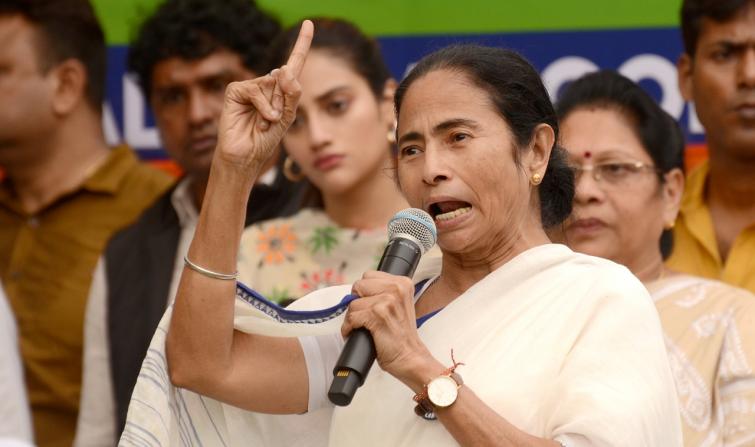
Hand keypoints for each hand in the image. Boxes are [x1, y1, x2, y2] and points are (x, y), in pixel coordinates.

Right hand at [214, 20, 312, 175]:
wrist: (246, 155)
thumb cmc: (266, 139)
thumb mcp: (287, 118)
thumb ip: (291, 95)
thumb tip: (283, 69)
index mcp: (281, 90)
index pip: (294, 63)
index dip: (301, 43)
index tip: (308, 23)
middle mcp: (267, 84)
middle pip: (286, 79)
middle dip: (284, 101)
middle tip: (274, 120)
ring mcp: (251, 86)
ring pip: (272, 85)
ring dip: (273, 106)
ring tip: (265, 122)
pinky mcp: (236, 90)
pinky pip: (256, 89)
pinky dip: (262, 105)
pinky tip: (261, 119)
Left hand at [342, 271, 435, 383]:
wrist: (410, 357)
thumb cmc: (401, 335)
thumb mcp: (399, 305)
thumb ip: (384, 292)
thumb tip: (358, 290)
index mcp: (402, 283)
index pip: (368, 276)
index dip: (364, 293)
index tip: (368, 305)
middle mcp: (396, 289)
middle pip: (358, 286)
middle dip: (357, 302)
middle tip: (364, 316)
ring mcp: (387, 301)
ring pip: (353, 303)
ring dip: (352, 318)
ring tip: (361, 327)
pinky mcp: (378, 315)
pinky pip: (351, 317)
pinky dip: (348, 328)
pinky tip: (356, 333)